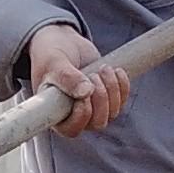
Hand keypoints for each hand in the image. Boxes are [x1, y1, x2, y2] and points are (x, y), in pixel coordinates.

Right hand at [27, 22, 129, 136]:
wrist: (63, 43)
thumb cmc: (51, 55)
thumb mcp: (54, 62)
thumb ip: (67, 77)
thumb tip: (86, 92)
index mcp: (55, 113)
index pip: (71, 129)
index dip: (81, 115)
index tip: (83, 95)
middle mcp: (73, 116)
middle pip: (97, 122)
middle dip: (100, 98)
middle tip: (93, 75)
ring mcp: (92, 109)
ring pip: (112, 113)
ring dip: (112, 89)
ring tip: (102, 69)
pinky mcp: (106, 99)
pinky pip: (122, 101)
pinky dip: (122, 86)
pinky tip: (115, 70)